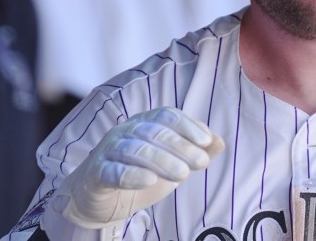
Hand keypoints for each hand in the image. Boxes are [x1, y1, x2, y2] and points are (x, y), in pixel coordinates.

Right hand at [50, 107, 224, 229]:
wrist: (97, 199)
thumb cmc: (139, 175)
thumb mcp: (171, 164)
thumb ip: (195, 152)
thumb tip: (220, 141)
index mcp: (145, 123)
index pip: (168, 116)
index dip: (188, 126)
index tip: (207, 141)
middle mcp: (126, 131)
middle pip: (155, 132)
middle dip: (181, 147)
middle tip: (202, 164)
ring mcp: (109, 150)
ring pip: (135, 150)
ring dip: (162, 161)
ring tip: (183, 175)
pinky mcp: (96, 173)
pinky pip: (112, 170)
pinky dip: (132, 175)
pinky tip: (149, 181)